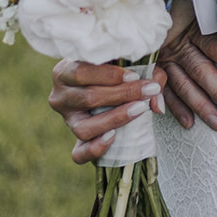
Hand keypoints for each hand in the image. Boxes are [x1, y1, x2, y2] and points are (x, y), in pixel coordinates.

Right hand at [48, 58, 164, 164]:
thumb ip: (148, 73)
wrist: (107, 87)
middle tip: (148, 90)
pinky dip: (95, 148)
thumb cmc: (119, 68)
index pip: (82, 72)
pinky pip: (79, 153)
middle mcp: (60, 97)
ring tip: (139, 109)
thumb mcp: (128, 62)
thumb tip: (157, 103)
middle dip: (122, 94)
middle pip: (88, 98)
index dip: (109, 75)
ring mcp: (67, 121)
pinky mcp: (76, 142)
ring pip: (84, 127)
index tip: (135, 75)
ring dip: (115, 118)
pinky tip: (114, 137)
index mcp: (65, 71)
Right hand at [158, 0, 216, 131]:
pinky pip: (165, 89)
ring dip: (200, 106)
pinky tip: (189, 123)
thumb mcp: (203, 4)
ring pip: (184, 83)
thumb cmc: (186, 3)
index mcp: (193, 24)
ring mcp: (164, 56)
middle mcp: (178, 43)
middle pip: (202, 70)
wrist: (149, 0)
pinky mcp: (153, 65)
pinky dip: (175, 107)